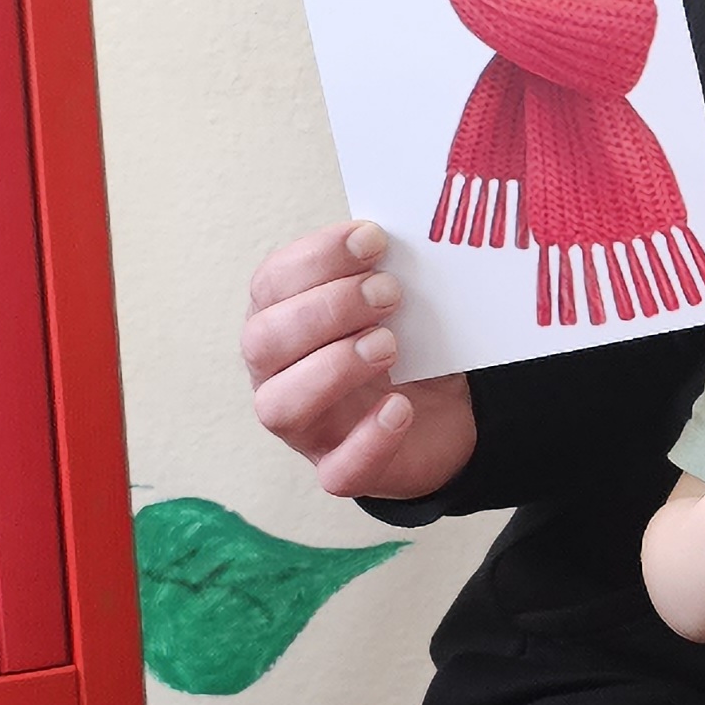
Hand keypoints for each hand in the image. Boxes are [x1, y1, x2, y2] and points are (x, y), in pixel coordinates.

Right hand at [240, 222, 475, 503]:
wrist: (442, 413)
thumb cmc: (405, 345)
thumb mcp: (399, 300)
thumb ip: (389, 270)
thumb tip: (405, 234)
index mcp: (281, 318)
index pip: (271, 283)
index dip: (316, 258)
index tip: (373, 239)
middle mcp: (277, 373)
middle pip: (262, 341)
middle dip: (324, 310)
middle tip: (388, 294)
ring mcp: (304, 428)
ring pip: (280, 406)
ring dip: (333, 368)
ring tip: (389, 345)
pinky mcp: (340, 470)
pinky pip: (337, 471)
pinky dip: (368, 439)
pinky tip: (399, 408)